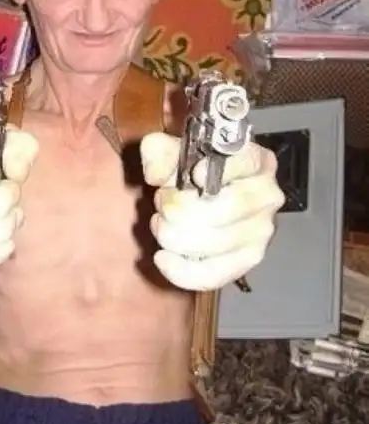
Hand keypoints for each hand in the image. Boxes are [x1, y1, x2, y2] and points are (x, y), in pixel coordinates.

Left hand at [140, 133, 284, 290]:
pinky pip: (213, 275)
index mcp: (257, 160)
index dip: (217, 170)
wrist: (200, 194)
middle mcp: (267, 195)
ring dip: (173, 235)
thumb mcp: (171, 148)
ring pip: (212, 243)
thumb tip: (156, 175)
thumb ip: (159, 152)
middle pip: (221, 209)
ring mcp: (261, 231)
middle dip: (177, 208)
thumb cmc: (191, 167)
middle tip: (162, 202)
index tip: (195, 174)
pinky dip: (182, 271)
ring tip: (162, 223)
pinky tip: (163, 258)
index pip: (244, 163)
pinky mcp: (247, 260)